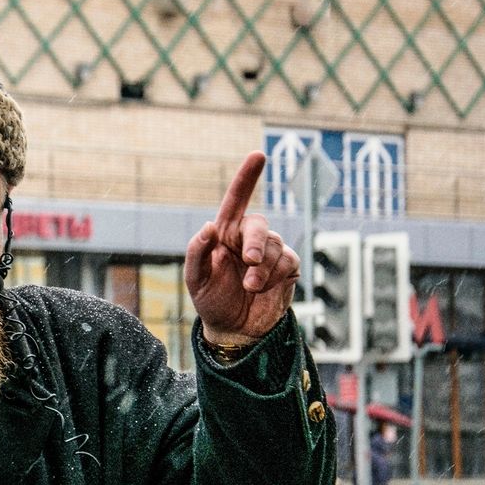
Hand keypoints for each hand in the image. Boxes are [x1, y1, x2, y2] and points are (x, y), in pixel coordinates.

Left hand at [184, 151, 300, 344]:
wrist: (235, 330)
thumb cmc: (211, 300)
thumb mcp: (195, 279)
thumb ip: (197, 252)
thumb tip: (209, 226)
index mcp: (225, 234)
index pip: (236, 199)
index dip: (247, 176)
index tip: (258, 155)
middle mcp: (248, 238)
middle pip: (259, 224)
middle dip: (257, 241)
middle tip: (250, 261)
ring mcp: (270, 252)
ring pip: (276, 246)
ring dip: (263, 269)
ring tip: (251, 288)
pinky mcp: (287, 268)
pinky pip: (290, 261)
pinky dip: (277, 276)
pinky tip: (265, 289)